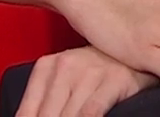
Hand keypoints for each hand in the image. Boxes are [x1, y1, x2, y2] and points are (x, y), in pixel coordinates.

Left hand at [17, 46, 157, 116]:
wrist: (132, 48)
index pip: (27, 111)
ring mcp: (89, 72)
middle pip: (46, 115)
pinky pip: (93, 110)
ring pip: (69, 115)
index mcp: (46, 67)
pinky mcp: (113, 80)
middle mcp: (64, 67)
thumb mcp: (64, 80)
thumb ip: (46, 103)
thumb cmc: (95, 70)